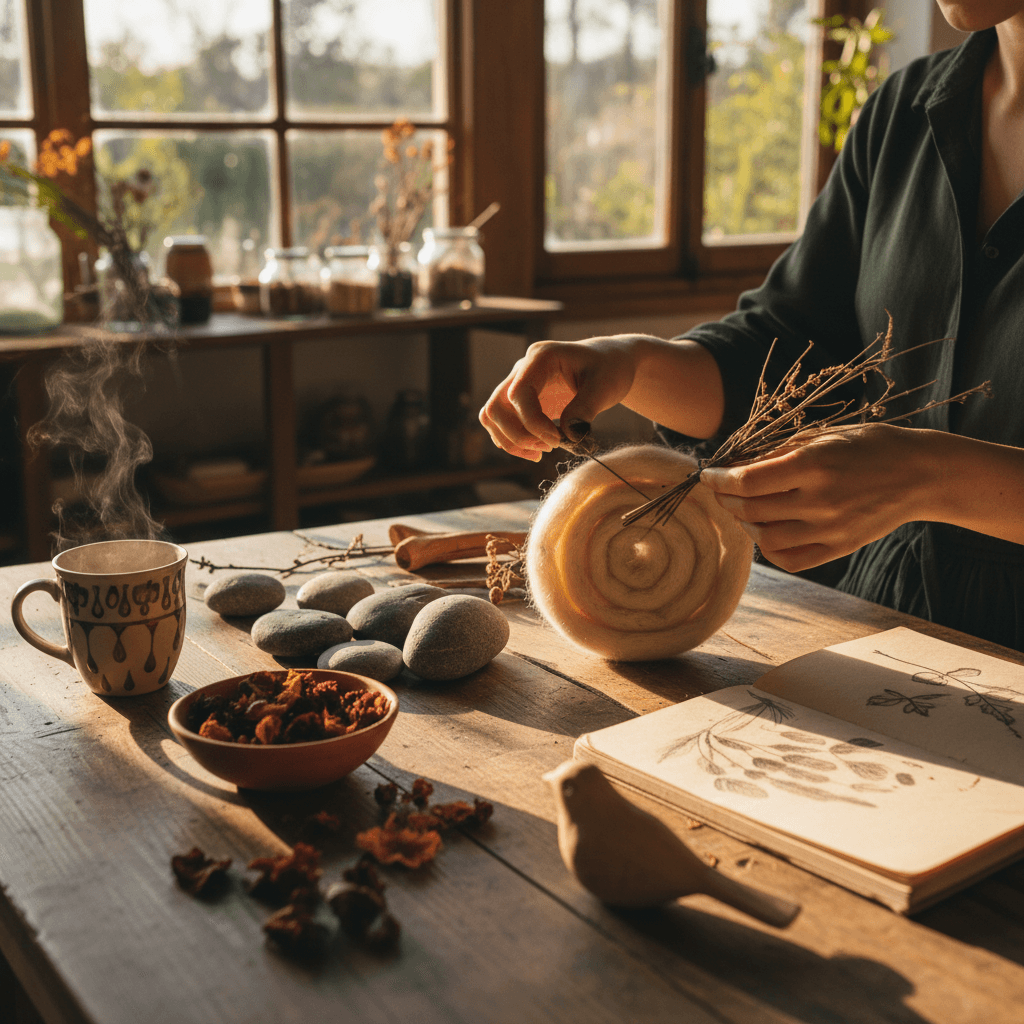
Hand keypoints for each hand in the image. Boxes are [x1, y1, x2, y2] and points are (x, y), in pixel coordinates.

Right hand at [479, 336, 641, 460]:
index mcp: (541, 357)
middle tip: (549, 447)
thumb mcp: (605, 386)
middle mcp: (523, 369)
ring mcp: (518, 385)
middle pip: (496, 406)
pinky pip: (502, 424)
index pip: (518, 393)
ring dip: (511, 441)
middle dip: (518, 435)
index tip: (557, 440)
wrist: (609, 365)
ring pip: (492, 417)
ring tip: (540, 453)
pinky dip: (513, 441)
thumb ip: (586, 409)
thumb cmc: (609, 369)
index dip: (532, 422)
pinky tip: (537, 450)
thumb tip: (568, 436)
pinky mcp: (521, 402)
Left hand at [699, 424, 933, 571]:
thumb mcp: (824, 436)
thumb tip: (737, 466)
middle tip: (722, 490)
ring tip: (744, 510)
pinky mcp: (839, 547)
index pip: (747, 482)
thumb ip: (779, 453)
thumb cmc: (869, 446)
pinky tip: (766, 533)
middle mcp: (820, 500)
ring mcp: (831, 529)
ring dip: (745, 524)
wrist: (921, 474)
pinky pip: (790, 559)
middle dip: (727, 500)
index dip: (720, 480)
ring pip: (765, 538)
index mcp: (814, 465)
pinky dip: (769, 549)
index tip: (709, 474)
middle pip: (751, 510)